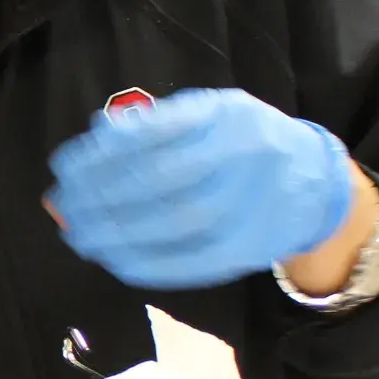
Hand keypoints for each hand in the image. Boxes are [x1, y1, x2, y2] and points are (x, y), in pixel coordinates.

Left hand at [46, 88, 355, 290]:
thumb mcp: (207, 115)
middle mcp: (245, 153)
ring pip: (176, 221)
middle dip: (102, 195)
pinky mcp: (253, 246)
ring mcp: (253, 202)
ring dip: (119, 232)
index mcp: (227, 114)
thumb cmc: (244, 143)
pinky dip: (150, 264)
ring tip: (80, 235)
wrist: (314, 183)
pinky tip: (115, 260)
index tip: (65, 167)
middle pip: (162, 178)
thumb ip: (154, 123)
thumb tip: (94, 137)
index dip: (103, 153)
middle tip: (64, 206)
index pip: (154, 132)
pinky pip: (196, 261)